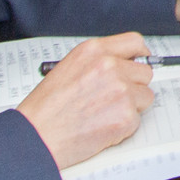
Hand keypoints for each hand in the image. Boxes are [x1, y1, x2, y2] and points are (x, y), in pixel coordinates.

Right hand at [15, 32, 154, 168]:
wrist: (35, 136)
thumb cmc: (45, 109)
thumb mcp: (68, 68)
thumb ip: (98, 62)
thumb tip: (123, 64)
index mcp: (94, 51)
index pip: (134, 42)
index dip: (140, 55)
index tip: (140, 63)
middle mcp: (110, 66)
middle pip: (144, 72)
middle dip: (133, 86)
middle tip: (112, 99)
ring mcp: (121, 91)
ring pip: (144, 96)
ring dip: (130, 106)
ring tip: (103, 114)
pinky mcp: (125, 116)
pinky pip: (137, 120)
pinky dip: (123, 127)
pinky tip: (101, 127)